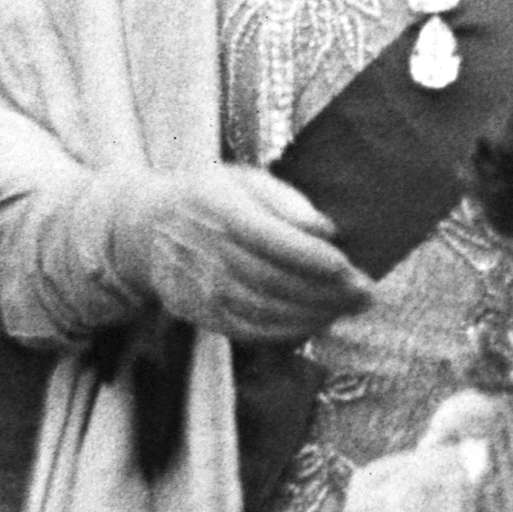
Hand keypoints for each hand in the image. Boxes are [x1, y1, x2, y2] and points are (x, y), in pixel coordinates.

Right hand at [103, 165, 374, 341]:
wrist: (146, 229)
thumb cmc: (210, 197)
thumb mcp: (244, 180)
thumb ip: (285, 200)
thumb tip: (325, 228)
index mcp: (218, 207)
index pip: (269, 238)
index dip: (310, 256)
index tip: (347, 266)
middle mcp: (205, 249)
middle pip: (272, 279)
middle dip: (325, 291)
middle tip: (366, 293)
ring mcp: (199, 286)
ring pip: (264, 310)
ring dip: (313, 314)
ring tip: (349, 308)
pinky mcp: (200, 313)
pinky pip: (248, 330)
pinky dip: (287, 331)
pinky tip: (317, 322)